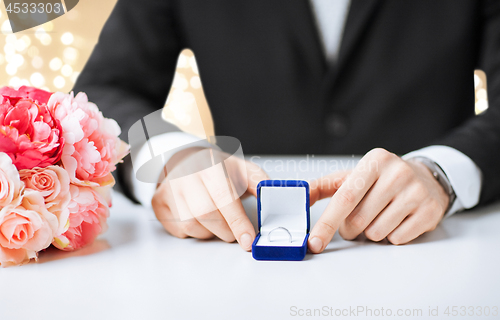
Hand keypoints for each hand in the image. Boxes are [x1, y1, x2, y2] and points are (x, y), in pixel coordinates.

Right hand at [152, 147, 267, 250]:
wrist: (186, 160)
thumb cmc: (217, 168)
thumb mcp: (242, 168)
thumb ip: (258, 182)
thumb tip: (271, 197)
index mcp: (209, 164)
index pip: (224, 197)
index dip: (237, 222)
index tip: (248, 239)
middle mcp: (185, 176)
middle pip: (207, 215)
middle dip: (227, 230)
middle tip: (235, 230)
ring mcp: (169, 189)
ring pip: (192, 226)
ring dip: (210, 231)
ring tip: (215, 218)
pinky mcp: (159, 203)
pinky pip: (179, 230)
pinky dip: (194, 231)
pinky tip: (198, 218)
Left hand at [308, 148, 449, 252]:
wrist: (425, 177)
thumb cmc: (382, 179)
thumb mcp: (353, 176)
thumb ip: (324, 186)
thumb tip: (299, 195)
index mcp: (374, 161)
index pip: (345, 197)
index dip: (327, 223)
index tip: (315, 242)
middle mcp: (397, 173)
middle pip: (358, 220)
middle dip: (350, 228)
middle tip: (357, 219)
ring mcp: (416, 192)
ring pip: (377, 233)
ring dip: (371, 232)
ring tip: (380, 216)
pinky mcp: (429, 211)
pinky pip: (397, 239)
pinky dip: (391, 236)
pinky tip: (397, 220)